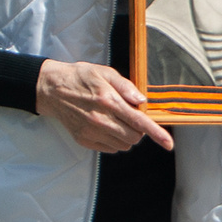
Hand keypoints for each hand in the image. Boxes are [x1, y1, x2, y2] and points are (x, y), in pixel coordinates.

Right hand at [35, 59, 172, 152]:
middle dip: (139, 129)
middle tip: (130, 115)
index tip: (169, 144)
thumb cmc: (81, 78)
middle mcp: (100, 120)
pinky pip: (110, 149)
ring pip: (123, 145)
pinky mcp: (83, 140)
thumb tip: (142, 101)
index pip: (139, 122)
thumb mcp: (105, 73)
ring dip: (127, 135)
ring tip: (116, 119)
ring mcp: (91, 132)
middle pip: (134, 137)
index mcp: (109, 101)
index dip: (157, 134)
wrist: (52, 89)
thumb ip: (126, 87)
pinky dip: (114, 140)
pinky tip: (106, 126)